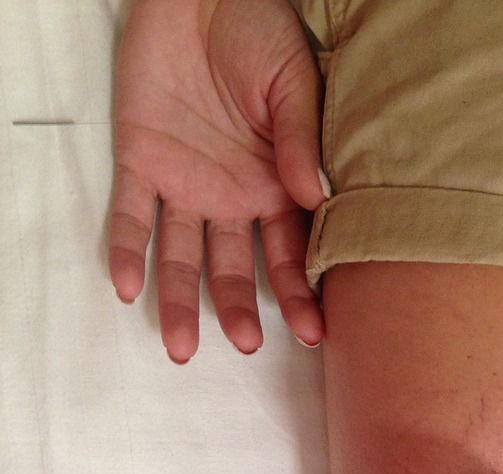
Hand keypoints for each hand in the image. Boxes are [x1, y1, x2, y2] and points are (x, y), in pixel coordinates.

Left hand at [110, 0, 325, 360]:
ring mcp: (185, 184)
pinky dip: (126, 251)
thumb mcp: (295, 84)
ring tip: (181, 347)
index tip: (312, 332)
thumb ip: (302, 141)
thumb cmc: (262, 32)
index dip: (300, 293)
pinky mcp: (141, 160)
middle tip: (245, 344)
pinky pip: (130, 215)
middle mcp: (232, 199)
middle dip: (239, 308)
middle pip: (234, 268)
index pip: (290, 254)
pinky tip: (128, 289)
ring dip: (181, 301)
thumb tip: (313, 197)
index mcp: (277, 189)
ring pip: (181, 256)